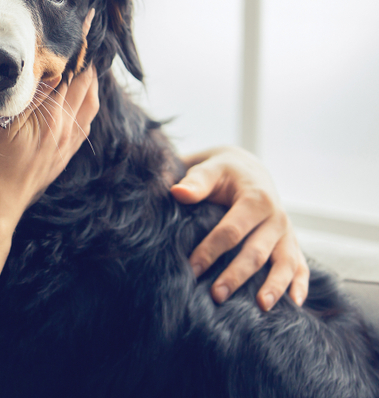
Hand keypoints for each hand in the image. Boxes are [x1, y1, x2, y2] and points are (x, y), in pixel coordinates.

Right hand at [0, 12, 98, 225]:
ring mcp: (67, 145)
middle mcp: (66, 130)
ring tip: (86, 61)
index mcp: (52, 118)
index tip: (86, 20)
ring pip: (90, 104)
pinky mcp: (63, 156)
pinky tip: (80, 99)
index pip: (73, 71)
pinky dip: (87, 103)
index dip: (80, 45)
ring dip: (90, 81)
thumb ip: (23, 96)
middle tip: (88, 33)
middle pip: (87, 85)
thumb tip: (43, 66)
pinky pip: (85, 123)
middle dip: (89, 58)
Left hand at [171, 146, 308, 310]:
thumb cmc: (222, 172)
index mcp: (256, 199)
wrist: (248, 170)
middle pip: (256, 252)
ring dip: (274, 286)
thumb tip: (177, 192)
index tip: (192, 270)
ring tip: (261, 307)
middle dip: (237, 275)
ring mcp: (287, 232)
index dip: (211, 251)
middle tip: (217, 296)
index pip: (231, 231)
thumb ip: (195, 182)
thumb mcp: (210, 169)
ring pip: (284, 263)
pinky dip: (301, 285)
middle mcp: (276, 217)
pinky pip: (301, 266)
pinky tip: (294, 305)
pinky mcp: (293, 243)